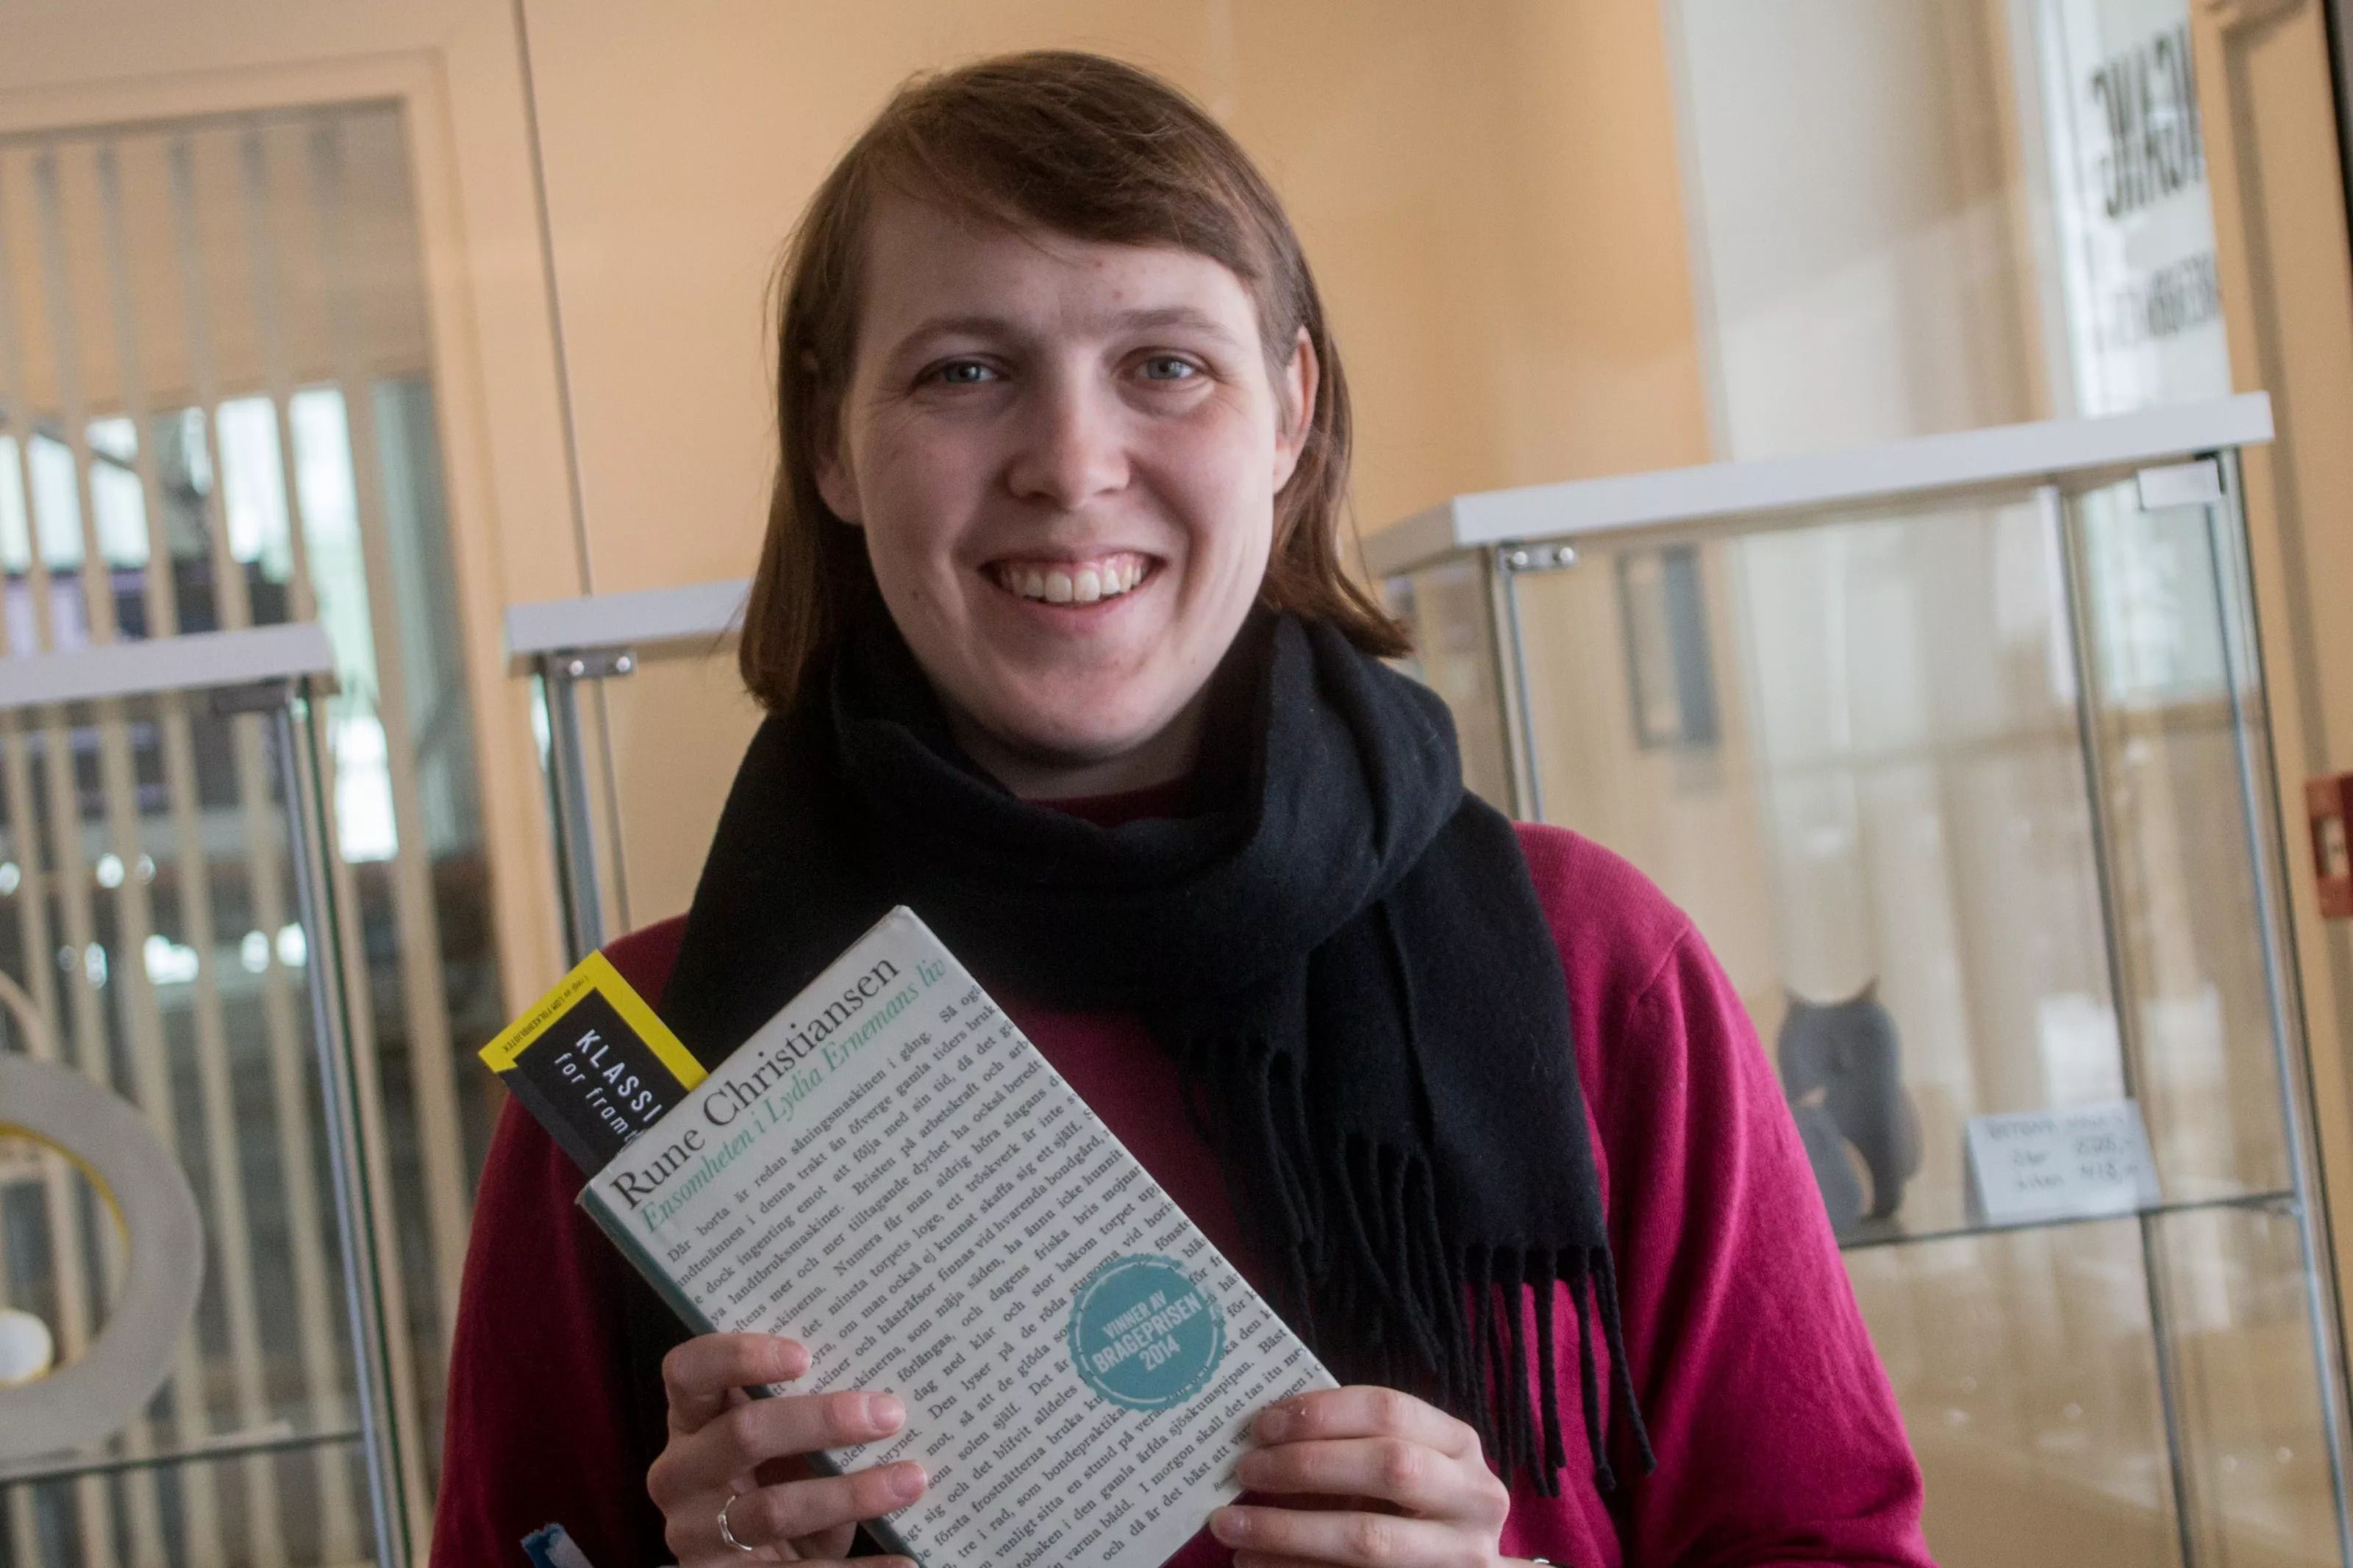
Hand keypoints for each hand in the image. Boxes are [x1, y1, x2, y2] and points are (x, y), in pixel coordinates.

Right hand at [646, 1333, 925, 1565]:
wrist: (753, 1566)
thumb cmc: (774, 1481)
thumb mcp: (778, 1443)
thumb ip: (805, 1412)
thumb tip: (883, 1392)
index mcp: (690, 1421)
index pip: (689, 1372)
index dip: (739, 1356)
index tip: (805, 1356)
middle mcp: (679, 1475)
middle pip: (743, 1434)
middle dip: (823, 1421)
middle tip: (889, 1413)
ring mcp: (695, 1534)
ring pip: (773, 1509)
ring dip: (851, 1494)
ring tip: (911, 1480)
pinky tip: (903, 1560)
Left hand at [1210, 1386, 1513, 1566]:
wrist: (1456, 1565)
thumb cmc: (1413, 1501)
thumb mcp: (1398, 1460)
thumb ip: (1348, 1444)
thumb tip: (1262, 1435)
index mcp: (1460, 1444)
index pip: (1390, 1410)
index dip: (1322, 1414)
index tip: (1262, 1425)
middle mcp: (1473, 1498)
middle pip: (1388, 1468)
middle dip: (1307, 1466)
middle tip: (1244, 1470)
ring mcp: (1458, 1555)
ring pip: (1368, 1539)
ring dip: (1286, 1530)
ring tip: (1228, 1523)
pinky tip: (1251, 1560)